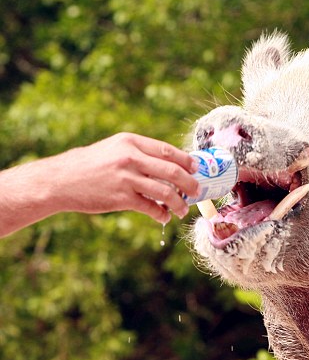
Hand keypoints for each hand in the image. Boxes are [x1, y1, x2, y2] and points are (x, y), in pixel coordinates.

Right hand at [49, 133, 199, 222]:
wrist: (60, 180)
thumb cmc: (89, 165)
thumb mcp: (113, 149)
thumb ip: (138, 153)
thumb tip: (168, 164)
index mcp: (131, 142)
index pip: (168, 151)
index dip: (186, 161)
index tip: (196, 168)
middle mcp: (130, 158)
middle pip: (173, 171)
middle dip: (190, 183)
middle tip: (197, 191)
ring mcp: (126, 179)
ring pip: (166, 192)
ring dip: (179, 203)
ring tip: (183, 209)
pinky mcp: (121, 198)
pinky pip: (151, 208)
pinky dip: (161, 214)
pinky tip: (163, 217)